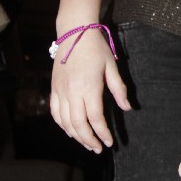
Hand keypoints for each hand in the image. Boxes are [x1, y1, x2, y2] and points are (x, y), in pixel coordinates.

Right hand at [49, 28, 130, 152]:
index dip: (103, 133)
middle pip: (79, 124)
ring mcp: (60, 91)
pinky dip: (62, 125)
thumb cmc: (96, 48)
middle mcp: (72, 92)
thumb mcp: (111, 66)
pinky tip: (70, 130)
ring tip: (86, 143)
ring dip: (76, 136)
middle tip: (97, 149)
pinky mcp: (54, 88)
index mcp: (89, 87)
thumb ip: (118, 89)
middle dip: (89, 140)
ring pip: (65, 122)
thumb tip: (127, 108)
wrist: (74, 31)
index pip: (95, 118)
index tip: (109, 142)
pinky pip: (55, 112)